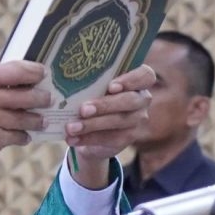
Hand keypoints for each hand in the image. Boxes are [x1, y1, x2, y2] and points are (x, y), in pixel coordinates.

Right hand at [0, 60, 58, 192]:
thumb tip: (19, 60)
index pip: (19, 70)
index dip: (37, 72)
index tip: (43, 74)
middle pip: (30, 95)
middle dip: (43, 98)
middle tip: (48, 99)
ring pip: (28, 119)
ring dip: (37, 120)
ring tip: (40, 120)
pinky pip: (19, 137)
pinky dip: (23, 136)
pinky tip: (22, 134)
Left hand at [64, 63, 159, 186]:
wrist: (92, 132)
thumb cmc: (93, 99)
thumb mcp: (93, 89)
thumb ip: (91, 84)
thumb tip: (68, 83)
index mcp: (137, 81)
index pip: (146, 76)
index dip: (131, 80)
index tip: (111, 86)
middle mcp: (142, 99)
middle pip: (130, 100)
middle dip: (105, 105)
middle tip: (83, 109)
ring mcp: (138, 120)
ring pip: (118, 121)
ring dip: (92, 124)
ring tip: (71, 127)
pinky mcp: (128, 138)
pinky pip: (110, 138)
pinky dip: (89, 138)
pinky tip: (73, 139)